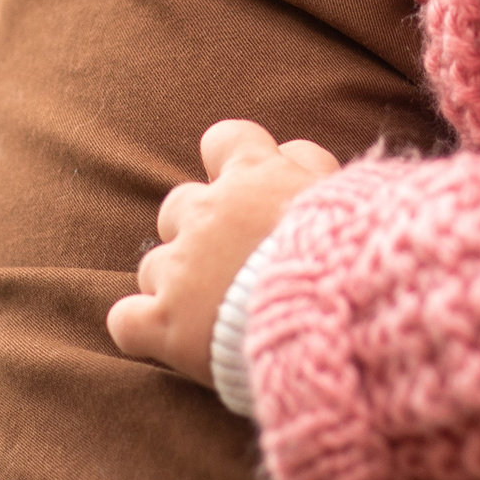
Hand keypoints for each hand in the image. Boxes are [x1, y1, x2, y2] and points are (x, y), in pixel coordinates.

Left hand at [106, 119, 340, 385]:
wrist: (336, 314)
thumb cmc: (353, 253)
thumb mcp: (348, 193)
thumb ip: (312, 171)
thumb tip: (293, 156)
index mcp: (254, 175)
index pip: (225, 139)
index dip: (231, 161)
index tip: (248, 185)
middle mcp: (208, 213)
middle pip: (179, 205)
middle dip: (198, 230)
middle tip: (236, 262)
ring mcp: (182, 269)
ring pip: (153, 265)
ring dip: (175, 283)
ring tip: (213, 312)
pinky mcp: (166, 324)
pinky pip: (126, 321)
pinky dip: (142, 328)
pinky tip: (163, 340)